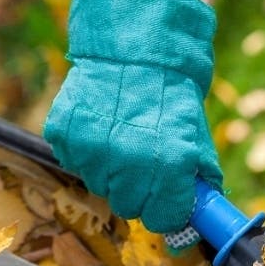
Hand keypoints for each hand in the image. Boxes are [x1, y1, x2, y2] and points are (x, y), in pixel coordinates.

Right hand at [43, 0, 222, 232]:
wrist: (135, 46)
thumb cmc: (171, 95)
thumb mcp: (196, 137)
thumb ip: (197, 180)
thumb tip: (199, 219)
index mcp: (170, 165)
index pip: (164, 219)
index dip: (167, 212)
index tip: (167, 202)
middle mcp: (130, 162)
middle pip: (129, 207)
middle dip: (139, 193)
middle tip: (144, 167)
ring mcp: (93, 149)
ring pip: (100, 187)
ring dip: (111, 172)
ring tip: (121, 138)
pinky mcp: (65, 135)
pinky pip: (75, 162)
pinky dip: (86, 151)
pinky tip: (100, 126)